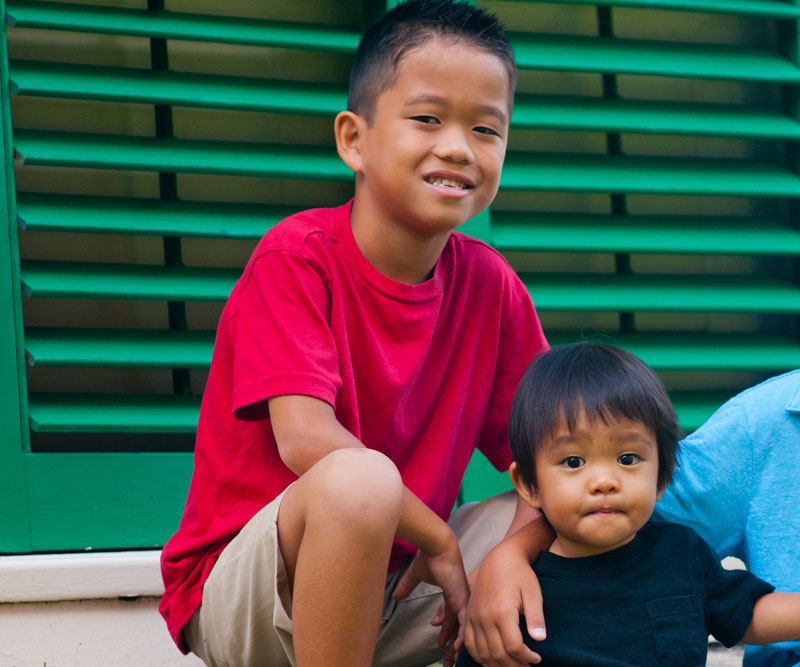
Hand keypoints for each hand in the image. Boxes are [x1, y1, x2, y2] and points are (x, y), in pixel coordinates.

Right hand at [392, 530, 469, 657]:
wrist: (436, 545)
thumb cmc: (429, 556)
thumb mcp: (415, 575)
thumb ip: (406, 586)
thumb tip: (395, 595)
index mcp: (452, 592)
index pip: (450, 615)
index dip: (445, 628)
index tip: (437, 638)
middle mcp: (459, 597)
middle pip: (458, 625)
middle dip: (451, 643)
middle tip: (447, 659)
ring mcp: (462, 598)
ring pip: (462, 627)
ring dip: (455, 644)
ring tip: (450, 659)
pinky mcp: (462, 599)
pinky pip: (464, 622)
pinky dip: (461, 635)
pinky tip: (457, 648)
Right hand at [462, 542, 545, 666]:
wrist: (500, 558)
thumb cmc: (519, 574)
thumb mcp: (533, 593)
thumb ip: (536, 618)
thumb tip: (540, 639)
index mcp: (502, 612)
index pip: (513, 647)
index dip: (527, 658)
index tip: (537, 658)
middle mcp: (484, 617)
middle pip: (497, 655)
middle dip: (514, 666)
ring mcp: (474, 617)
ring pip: (482, 653)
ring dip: (497, 665)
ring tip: (512, 664)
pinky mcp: (469, 616)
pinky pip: (469, 643)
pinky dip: (479, 656)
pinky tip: (492, 659)